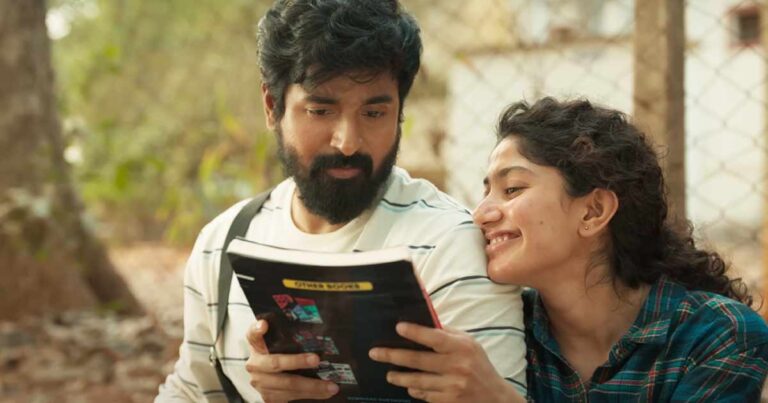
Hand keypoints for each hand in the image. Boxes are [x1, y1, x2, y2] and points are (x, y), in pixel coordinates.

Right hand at [245, 320, 338, 401]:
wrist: (268, 379)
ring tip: (331, 385)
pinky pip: (291, 398)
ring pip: (287, 385)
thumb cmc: (278, 355)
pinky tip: (325, 393)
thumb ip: (287, 335)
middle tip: (316, 359)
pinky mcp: (268, 398)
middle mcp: (255, 365)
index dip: (257, 330)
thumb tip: (315, 327)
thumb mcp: (278, 343)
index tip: (264, 325)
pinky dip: (311, 395)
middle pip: (276, 363)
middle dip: (298, 361)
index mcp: (256, 346)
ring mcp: (260, 383)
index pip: (253, 334)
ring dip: (312, 386)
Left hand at [368, 322, 523, 402]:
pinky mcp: (449, 401)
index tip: (398, 327)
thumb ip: (448, 335)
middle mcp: (458, 366)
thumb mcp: (470, 344)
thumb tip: (421, 324)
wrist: (496, 397)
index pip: (435, 338)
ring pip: (418, 380)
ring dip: (400, 377)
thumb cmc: (479, 365)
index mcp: (463, 347)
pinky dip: (415, 390)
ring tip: (389, 374)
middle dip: (393, 356)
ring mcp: (453, 386)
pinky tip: (408, 386)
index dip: (416, 332)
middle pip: (419, 360)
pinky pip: (425, 395)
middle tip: (375, 353)